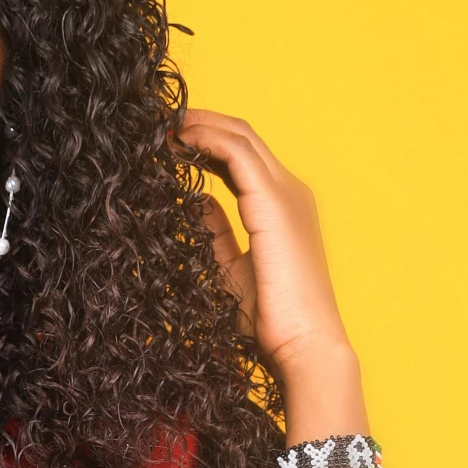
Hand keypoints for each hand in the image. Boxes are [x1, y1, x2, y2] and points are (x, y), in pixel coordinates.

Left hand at [177, 110, 351, 387]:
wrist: (304, 343)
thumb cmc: (274, 320)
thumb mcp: (234, 269)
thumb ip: (218, 234)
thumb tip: (198, 203)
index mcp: (284, 208)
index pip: (245, 160)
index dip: (209, 145)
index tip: (173, 144)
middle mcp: (291, 192)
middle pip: (244, 139)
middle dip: (203, 125)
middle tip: (163, 125)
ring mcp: (286, 194)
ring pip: (241, 138)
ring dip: (201, 126)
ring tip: (165, 127)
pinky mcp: (274, 202)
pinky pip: (236, 154)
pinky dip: (207, 139)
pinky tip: (181, 140)